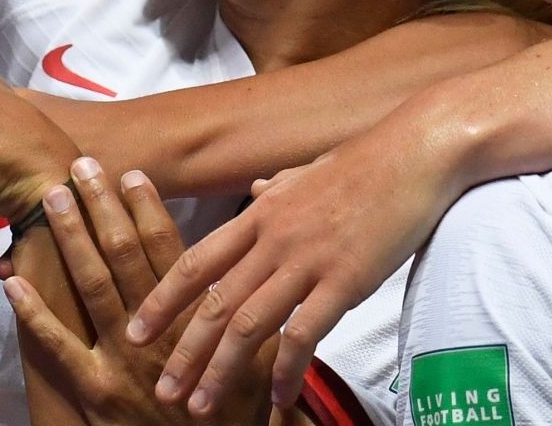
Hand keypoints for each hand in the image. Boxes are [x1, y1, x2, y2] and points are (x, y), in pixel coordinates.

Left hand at [7, 161, 270, 425]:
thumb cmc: (238, 415)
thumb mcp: (259, 359)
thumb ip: (254, 307)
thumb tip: (257, 288)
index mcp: (199, 318)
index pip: (169, 249)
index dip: (148, 209)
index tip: (131, 174)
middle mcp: (160, 331)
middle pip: (126, 254)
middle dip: (102, 206)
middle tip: (82, 166)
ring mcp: (124, 360)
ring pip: (92, 284)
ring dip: (71, 237)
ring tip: (53, 197)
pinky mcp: (96, 390)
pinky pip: (58, 345)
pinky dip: (33, 310)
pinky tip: (12, 278)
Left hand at [132, 105, 463, 412]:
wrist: (415, 152)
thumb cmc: (365, 163)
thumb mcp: (306, 172)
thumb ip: (277, 188)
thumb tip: (260, 189)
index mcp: (259, 214)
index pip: (195, 263)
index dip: (162, 300)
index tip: (136, 331)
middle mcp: (272, 239)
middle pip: (213, 303)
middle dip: (184, 352)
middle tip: (163, 389)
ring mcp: (306, 260)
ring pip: (248, 325)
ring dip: (221, 371)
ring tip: (202, 406)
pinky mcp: (344, 280)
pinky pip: (304, 335)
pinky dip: (287, 371)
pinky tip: (279, 398)